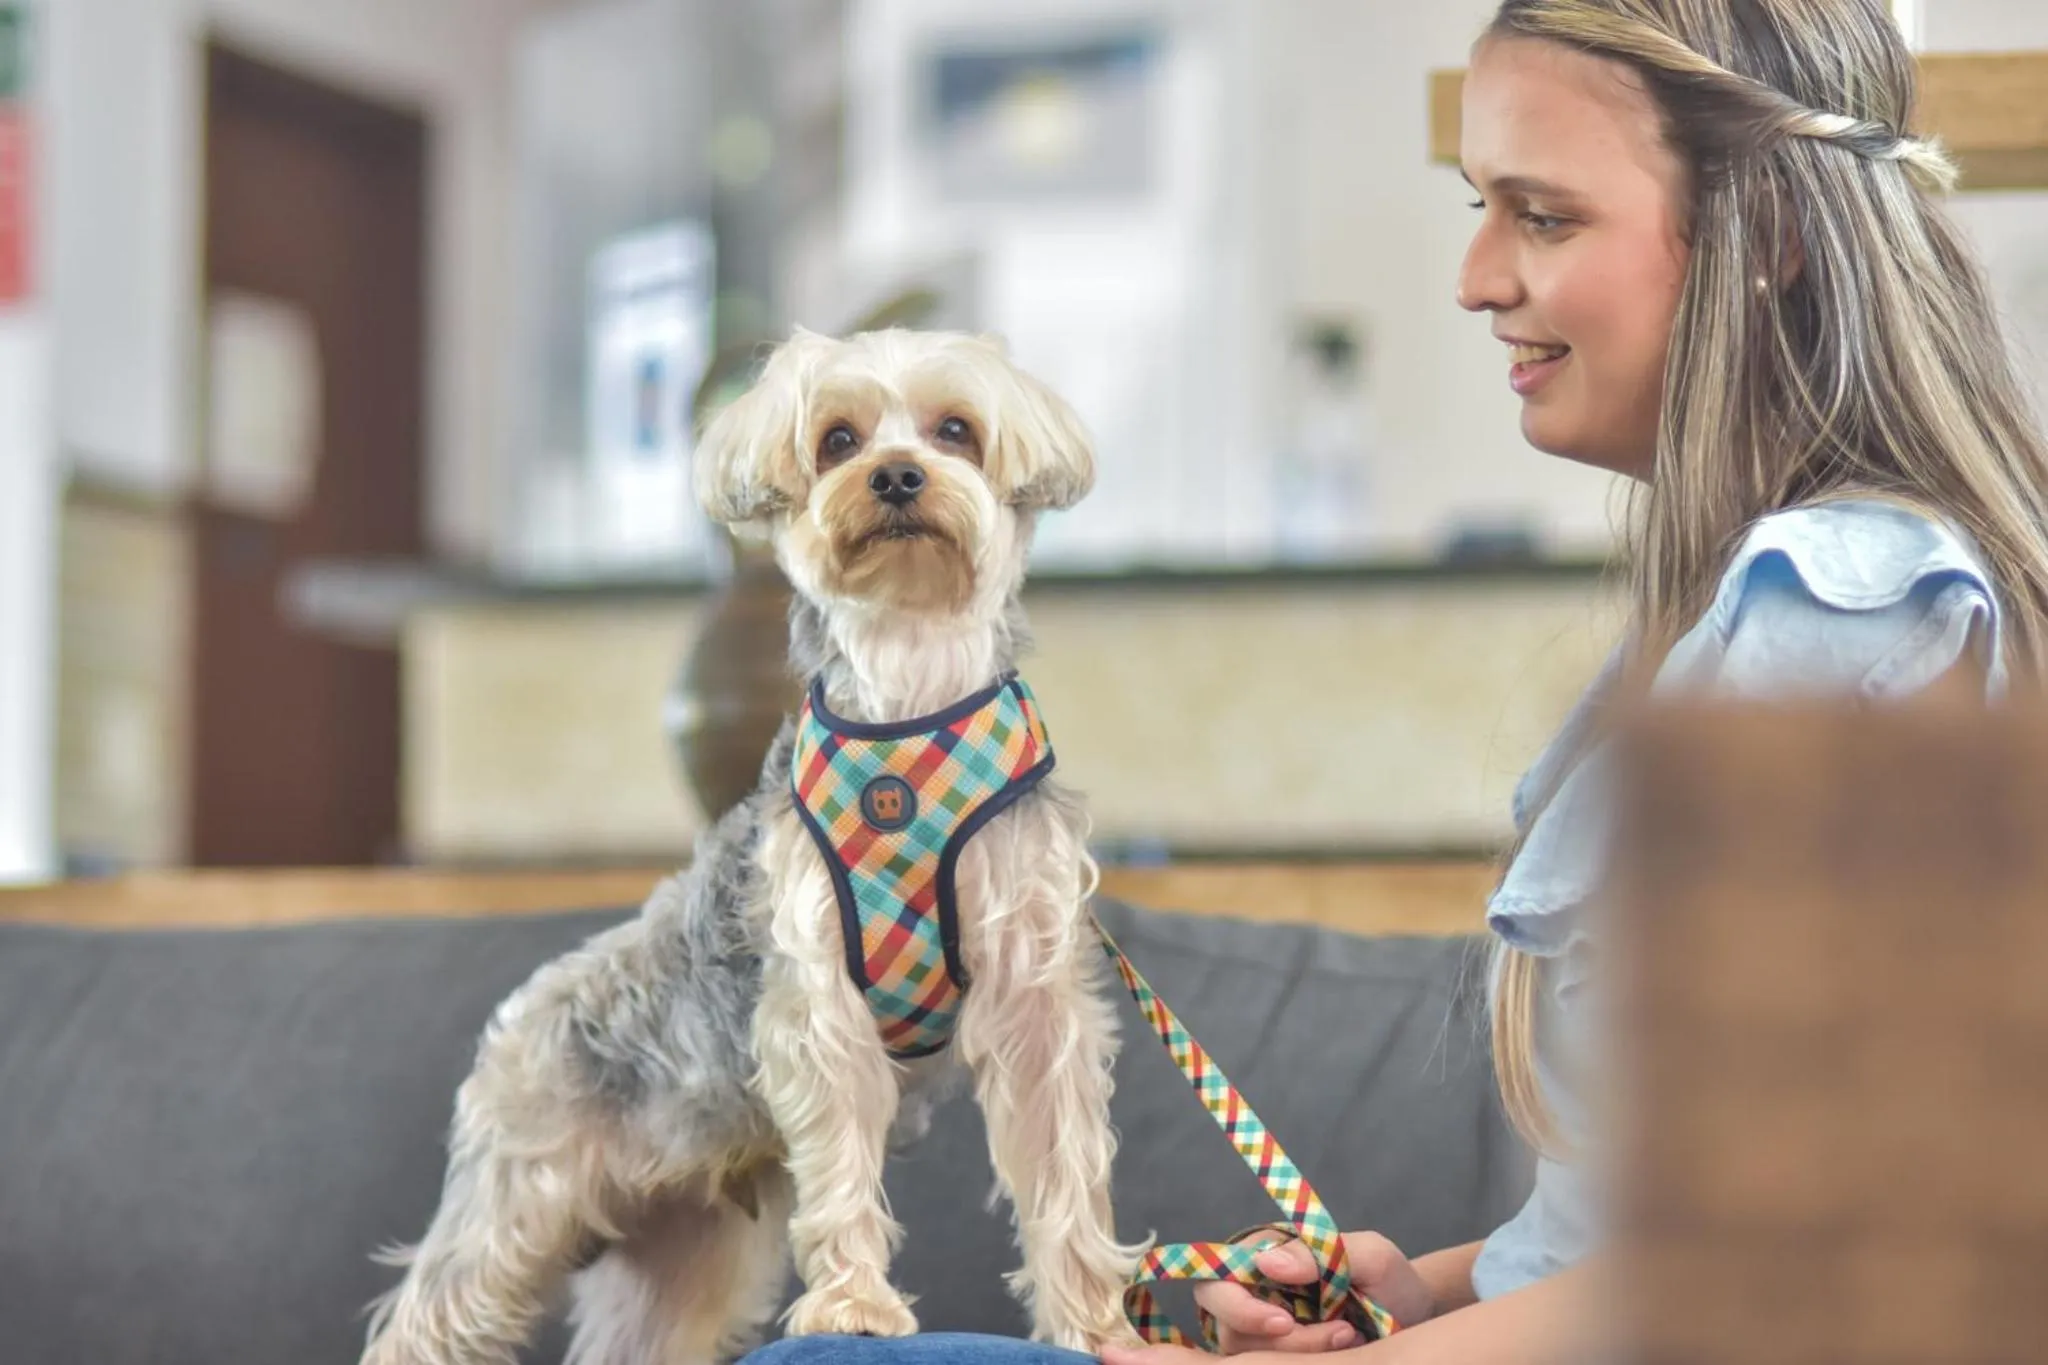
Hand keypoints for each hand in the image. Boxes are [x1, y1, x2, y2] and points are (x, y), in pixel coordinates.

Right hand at [1191, 1232, 1434, 1354]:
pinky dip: (1303, 1362)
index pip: (1217, 1276)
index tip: (1284, 1321)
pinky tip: (1344, 1348)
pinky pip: (1270, 1364)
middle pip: (1224, 1322)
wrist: (1411, 1316)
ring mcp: (1260, 1328)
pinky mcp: (1277, 1354)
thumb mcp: (1369, 1256)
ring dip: (1298, 1352)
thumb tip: (1266, 1261)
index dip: (1238, 1305)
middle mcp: (1252, 1290)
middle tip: (1332, 1335)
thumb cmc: (1388, 1277)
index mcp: (1263, 1253)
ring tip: (1349, 1335)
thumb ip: (1319, 1253)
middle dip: (1271, 1339)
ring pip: (1246, 1352)